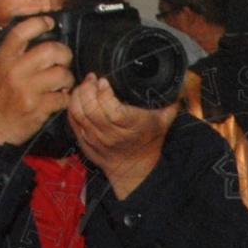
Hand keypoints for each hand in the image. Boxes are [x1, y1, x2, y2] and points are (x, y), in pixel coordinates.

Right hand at [0, 16, 71, 145]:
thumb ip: (12, 56)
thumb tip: (35, 41)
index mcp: (2, 60)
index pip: (21, 32)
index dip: (39, 23)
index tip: (49, 23)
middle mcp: (14, 72)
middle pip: (50, 50)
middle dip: (64, 54)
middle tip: (64, 60)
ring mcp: (27, 90)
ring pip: (61, 74)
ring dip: (67, 78)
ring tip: (63, 83)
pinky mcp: (38, 108)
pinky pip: (63, 97)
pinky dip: (65, 98)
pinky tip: (59, 99)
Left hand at [67, 74, 177, 198]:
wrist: (135, 169)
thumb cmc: (149, 141)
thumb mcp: (165, 121)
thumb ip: (169, 100)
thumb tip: (175, 80)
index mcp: (132, 128)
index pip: (112, 110)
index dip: (104, 93)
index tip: (104, 80)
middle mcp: (112, 135)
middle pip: (91, 110)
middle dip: (88, 89)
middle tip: (92, 78)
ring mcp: (96, 140)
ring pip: (79, 114)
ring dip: (78, 96)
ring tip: (84, 85)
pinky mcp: (85, 142)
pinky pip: (72, 122)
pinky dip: (72, 106)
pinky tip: (78, 97)